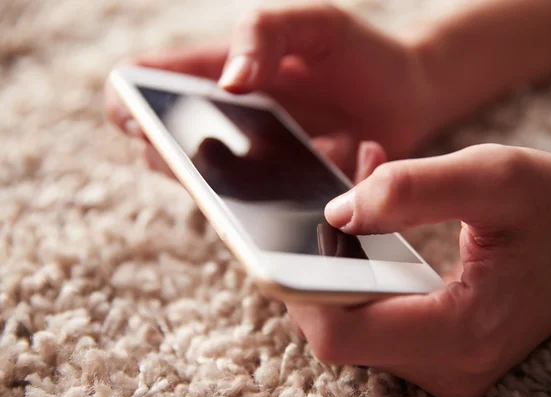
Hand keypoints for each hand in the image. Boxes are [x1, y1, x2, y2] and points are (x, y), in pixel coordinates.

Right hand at [105, 3, 432, 175]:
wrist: (411, 97)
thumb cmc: (360, 52)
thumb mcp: (316, 24)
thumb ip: (265, 34)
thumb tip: (226, 83)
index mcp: (223, 71)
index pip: (152, 82)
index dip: (131, 100)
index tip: (133, 117)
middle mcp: (229, 122)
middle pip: (170, 147)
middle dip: (173, 155)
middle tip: (189, 152)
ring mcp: (255, 163)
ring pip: (214, 187)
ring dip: (225, 185)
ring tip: (262, 161)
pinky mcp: (286, 194)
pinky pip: (265, 209)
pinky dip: (276, 200)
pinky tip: (317, 169)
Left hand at [286, 144, 550, 396]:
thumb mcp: (498, 178)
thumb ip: (414, 189)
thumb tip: (339, 212)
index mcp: (459, 331)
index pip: (338, 333)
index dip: (299, 286)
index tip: (289, 234)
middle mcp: (445, 364)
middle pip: (335, 328)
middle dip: (316, 261)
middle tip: (328, 193)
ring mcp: (439, 362)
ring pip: (351, 319)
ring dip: (340, 258)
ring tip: (358, 191)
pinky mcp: (435, 347)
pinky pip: (374, 313)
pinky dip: (363, 267)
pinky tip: (373, 220)